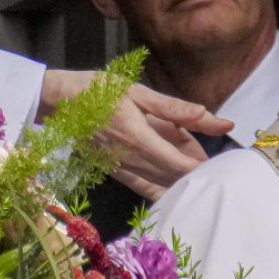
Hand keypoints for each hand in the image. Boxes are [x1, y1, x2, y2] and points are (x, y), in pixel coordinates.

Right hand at [39, 70, 232, 200]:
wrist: (57, 102)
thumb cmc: (99, 91)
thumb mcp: (139, 92)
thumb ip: (174, 108)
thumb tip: (206, 113)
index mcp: (139, 138)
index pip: (178, 164)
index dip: (201, 170)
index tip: (221, 168)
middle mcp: (131, 159)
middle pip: (173, 177)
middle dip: (196, 174)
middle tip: (219, 169)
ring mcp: (121, 169)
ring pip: (160, 183)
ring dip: (181, 180)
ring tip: (202, 172)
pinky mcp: (114, 172)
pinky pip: (144, 186)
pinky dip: (163, 187)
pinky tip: (176, 187)